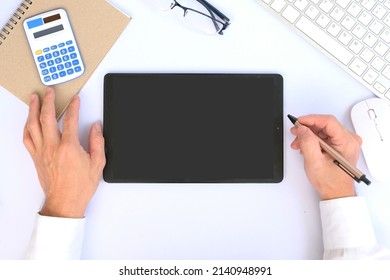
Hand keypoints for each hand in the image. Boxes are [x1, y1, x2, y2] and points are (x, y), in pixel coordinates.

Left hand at [23, 87, 105, 217]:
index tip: (75, 99)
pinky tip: (29, 121)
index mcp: (69, 147)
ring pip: (33, 125)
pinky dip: (27, 127)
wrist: (65, 202)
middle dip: (48, 101)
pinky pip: (27, 138)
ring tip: (34, 99)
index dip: (73, 107)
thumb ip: (97, 142)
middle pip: (46, 118)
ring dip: (33, 110)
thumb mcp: (98, 163)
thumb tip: (96, 128)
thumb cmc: (80, 186)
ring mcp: (41, 152)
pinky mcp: (35, 158)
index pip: (70, 120)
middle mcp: (52, 147)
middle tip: (50, 92)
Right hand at [290, 114, 361, 199]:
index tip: (298, 121)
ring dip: (308, 134)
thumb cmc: (330, 182)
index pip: (328, 121)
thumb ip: (308, 142)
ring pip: (323, 130)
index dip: (311, 119)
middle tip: (295, 132)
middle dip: (307, 128)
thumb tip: (303, 129)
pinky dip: (313, 139)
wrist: (336, 192)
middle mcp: (349, 140)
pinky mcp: (341, 145)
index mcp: (347, 142)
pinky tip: (305, 145)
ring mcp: (346, 142)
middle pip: (325, 125)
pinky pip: (325, 136)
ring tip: (298, 143)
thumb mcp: (314, 162)